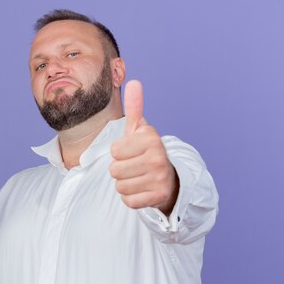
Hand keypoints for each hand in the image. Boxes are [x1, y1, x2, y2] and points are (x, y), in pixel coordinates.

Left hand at [109, 80, 178, 213]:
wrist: (169, 179)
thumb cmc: (146, 152)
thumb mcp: (140, 130)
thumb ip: (135, 108)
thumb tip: (133, 82)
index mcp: (151, 137)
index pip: (114, 150)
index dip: (119, 153)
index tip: (133, 151)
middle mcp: (158, 156)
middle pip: (114, 170)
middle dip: (120, 170)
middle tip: (135, 167)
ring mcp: (160, 177)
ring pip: (120, 186)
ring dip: (125, 184)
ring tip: (139, 178)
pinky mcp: (159, 196)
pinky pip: (128, 201)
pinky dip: (132, 198)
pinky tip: (142, 190)